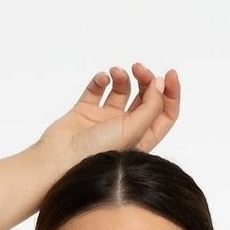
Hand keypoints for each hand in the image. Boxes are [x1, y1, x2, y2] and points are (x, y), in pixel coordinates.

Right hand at [36, 63, 179, 165]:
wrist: (59, 160)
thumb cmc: (96, 154)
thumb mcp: (133, 131)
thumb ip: (151, 107)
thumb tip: (161, 84)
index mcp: (141, 139)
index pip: (164, 114)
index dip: (170, 94)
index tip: (169, 74)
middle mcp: (125, 129)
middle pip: (145, 98)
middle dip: (146, 80)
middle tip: (139, 69)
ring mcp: (104, 120)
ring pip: (121, 90)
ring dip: (122, 77)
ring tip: (116, 73)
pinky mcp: (85, 112)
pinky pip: (96, 89)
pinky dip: (100, 79)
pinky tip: (101, 78)